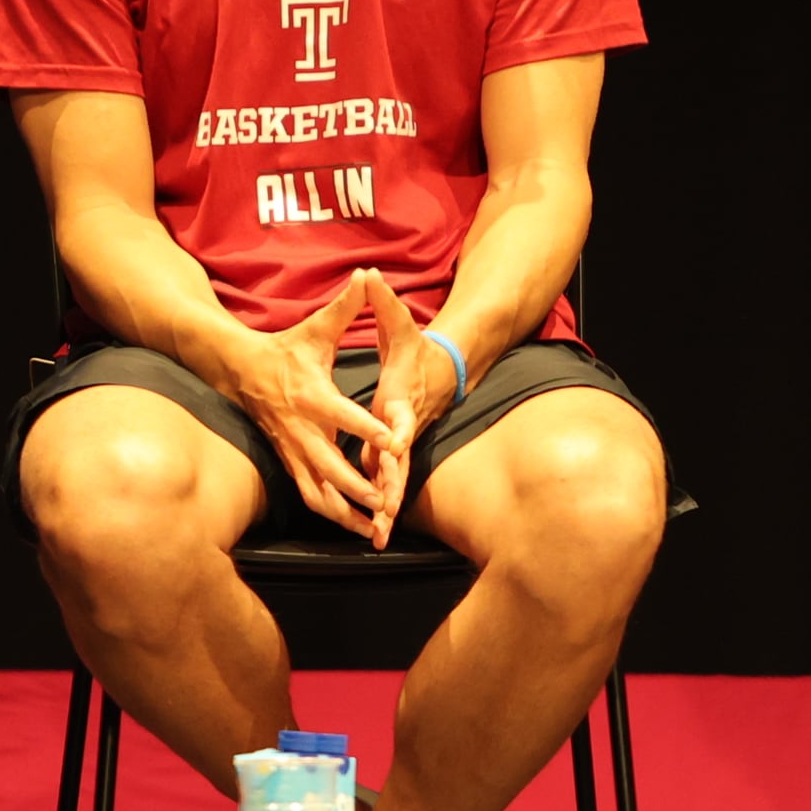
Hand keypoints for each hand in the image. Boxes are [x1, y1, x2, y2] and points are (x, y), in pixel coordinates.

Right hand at [210, 273, 396, 544]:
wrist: (240, 370)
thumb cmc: (286, 349)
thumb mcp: (315, 328)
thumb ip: (345, 307)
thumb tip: (367, 276)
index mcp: (311, 395)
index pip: (341, 415)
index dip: (365, 428)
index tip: (389, 442)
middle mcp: (301, 428)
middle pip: (330, 464)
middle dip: (358, 485)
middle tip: (386, 502)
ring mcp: (293, 450)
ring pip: (319, 490)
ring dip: (346, 512)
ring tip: (375, 529)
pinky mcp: (290, 463)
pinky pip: (310, 496)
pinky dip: (332, 515)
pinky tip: (356, 529)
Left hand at [354, 283, 462, 549]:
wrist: (441, 370)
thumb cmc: (417, 349)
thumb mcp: (402, 325)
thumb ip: (384, 303)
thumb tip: (369, 274)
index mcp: (400, 400)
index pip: (400, 417)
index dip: (396, 430)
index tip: (390, 446)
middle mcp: (402, 428)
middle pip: (399, 461)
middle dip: (391, 486)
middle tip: (384, 513)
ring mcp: (400, 445)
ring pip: (393, 480)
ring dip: (387, 508)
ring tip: (378, 537)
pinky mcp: (393, 455)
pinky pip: (386, 484)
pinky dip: (382, 508)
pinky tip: (374, 533)